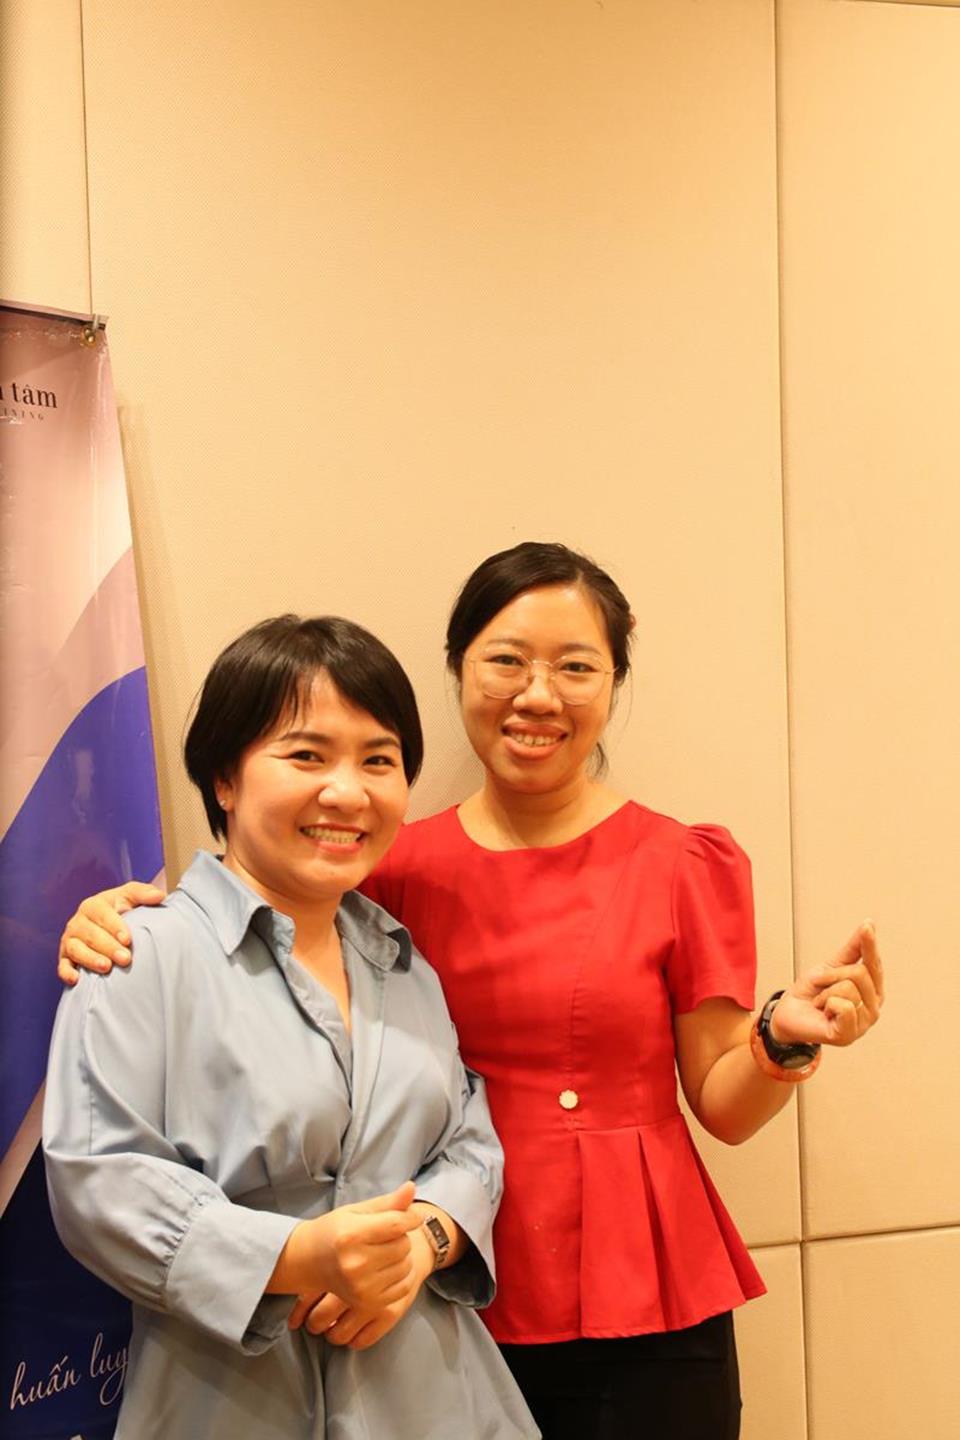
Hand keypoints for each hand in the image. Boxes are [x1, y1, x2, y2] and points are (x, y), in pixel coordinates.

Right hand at [57, 882, 165, 983]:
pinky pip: (62, 965)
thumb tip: (159, 896)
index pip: (102, 914)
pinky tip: (76, 980)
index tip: (128, 939)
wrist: (104, 923)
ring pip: (76, 949)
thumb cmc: (120, 909)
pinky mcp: (64, 956)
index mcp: (94, 905)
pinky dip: (66, 972)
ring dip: (90, 959)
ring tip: (106, 967)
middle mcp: (78, 921)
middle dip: (108, 947)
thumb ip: (143, 893)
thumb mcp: (130, 896)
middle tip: (125, 958)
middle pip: (91, 934)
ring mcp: (70, 939)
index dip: (114, 926)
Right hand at [276, 1183, 422, 1312]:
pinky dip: (399, 1276)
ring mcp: (362, 1287)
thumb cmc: (335, 1231)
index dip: (410, 1217)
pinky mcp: (368, 1303)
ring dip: (400, 1257)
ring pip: (406, 1265)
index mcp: (350, 1235)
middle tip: (381, 1236)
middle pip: (403, 1245)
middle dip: (400, 1237)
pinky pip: (404, 1286)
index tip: (413, 1215)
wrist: (310, 1261)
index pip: (396, 1224)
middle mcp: (355, 1264)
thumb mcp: (357, 1211)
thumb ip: (387, 1202)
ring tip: (379, 1252)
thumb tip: (411, 1187)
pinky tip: (382, 1269)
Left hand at [770, 921, 883, 1047]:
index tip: (867, 927)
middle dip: (832, 975)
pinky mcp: (849, 1035)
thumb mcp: (831, 965)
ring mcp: (863, 1023)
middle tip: (823, 987)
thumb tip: (869, 925)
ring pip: (849, 988)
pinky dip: (826, 1004)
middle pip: (859, 974)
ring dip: (826, 992)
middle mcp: (873, 1007)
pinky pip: (843, 1006)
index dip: (869, 945)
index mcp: (872, 989)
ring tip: (822, 1002)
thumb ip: (853, 948)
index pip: (874, 963)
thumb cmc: (811, 992)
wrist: (788, 1013)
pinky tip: (824, 1013)